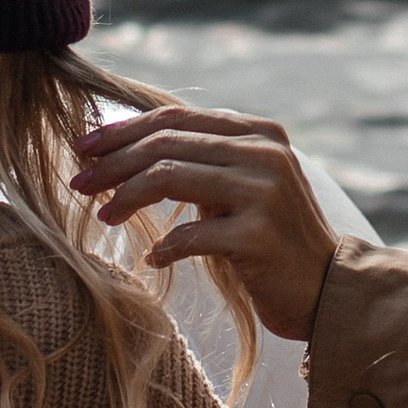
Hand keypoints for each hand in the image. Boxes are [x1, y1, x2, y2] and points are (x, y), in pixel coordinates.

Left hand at [73, 100, 336, 342]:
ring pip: (170, 178)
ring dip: (126, 197)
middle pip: (166, 144)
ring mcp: (264, 192)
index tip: (83, 147)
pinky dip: (165, 246)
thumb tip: (126, 144)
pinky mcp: (259, 236)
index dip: (123, 130)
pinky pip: (191, 235)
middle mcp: (264, 153)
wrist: (328, 289)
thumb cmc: (273, 238)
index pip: (175, 118)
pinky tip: (153, 258)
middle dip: (113, 162)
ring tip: (104, 215)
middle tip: (78, 183)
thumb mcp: (244, 185)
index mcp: (258, 132)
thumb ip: (204, 159)